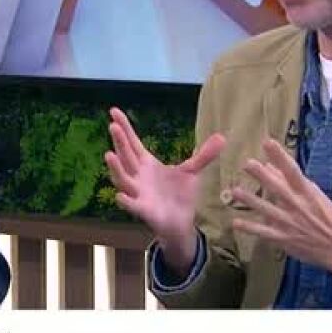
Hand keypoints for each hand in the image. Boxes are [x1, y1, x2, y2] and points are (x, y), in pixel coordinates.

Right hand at [104, 107, 224, 274]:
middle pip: (126, 156)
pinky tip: (120, 195)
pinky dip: (125, 200)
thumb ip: (204, 155)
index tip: (113, 111)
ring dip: (116, 168)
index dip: (124, 127)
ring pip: (123, 179)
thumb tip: (222, 137)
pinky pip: (131, 205)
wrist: (181, 221)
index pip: (132, 142)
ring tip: (109, 154)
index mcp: (146, 163)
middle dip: (119, 142)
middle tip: (113, 126)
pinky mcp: (143, 210)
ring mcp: (138, 192)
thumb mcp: (192, 172)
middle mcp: (138, 176)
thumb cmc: (180, 195)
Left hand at [229, 138, 331, 280]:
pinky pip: (264, 233)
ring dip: (251, 200)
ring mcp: (289, 222)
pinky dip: (250, 228)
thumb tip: (270, 165)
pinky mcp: (284, 238)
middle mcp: (297, 205)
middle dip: (263, 175)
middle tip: (248, 164)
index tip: (268, 143)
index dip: (280, 156)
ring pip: (267, 209)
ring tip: (235, 191)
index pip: (292, 171)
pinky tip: (236, 223)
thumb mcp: (314, 195)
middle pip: (278, 187)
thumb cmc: (328, 218)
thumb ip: (291, 182)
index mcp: (306, 193)